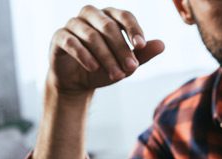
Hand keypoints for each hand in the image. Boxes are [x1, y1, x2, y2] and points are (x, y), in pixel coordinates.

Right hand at [47, 6, 164, 96]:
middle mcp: (91, 15)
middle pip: (108, 26)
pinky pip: (71, 42)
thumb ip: (143, 54)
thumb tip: (162, 45)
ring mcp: (73, 24)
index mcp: (109, 17)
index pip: (124, 16)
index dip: (133, 29)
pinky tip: (94, 68)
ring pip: (91, 35)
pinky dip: (84, 55)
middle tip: (132, 68)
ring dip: (106, 57)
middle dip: (122, 49)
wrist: (79, 81)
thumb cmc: (105, 67)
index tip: (142, 46)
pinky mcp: (59, 37)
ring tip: (117, 76)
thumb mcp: (126, 63)